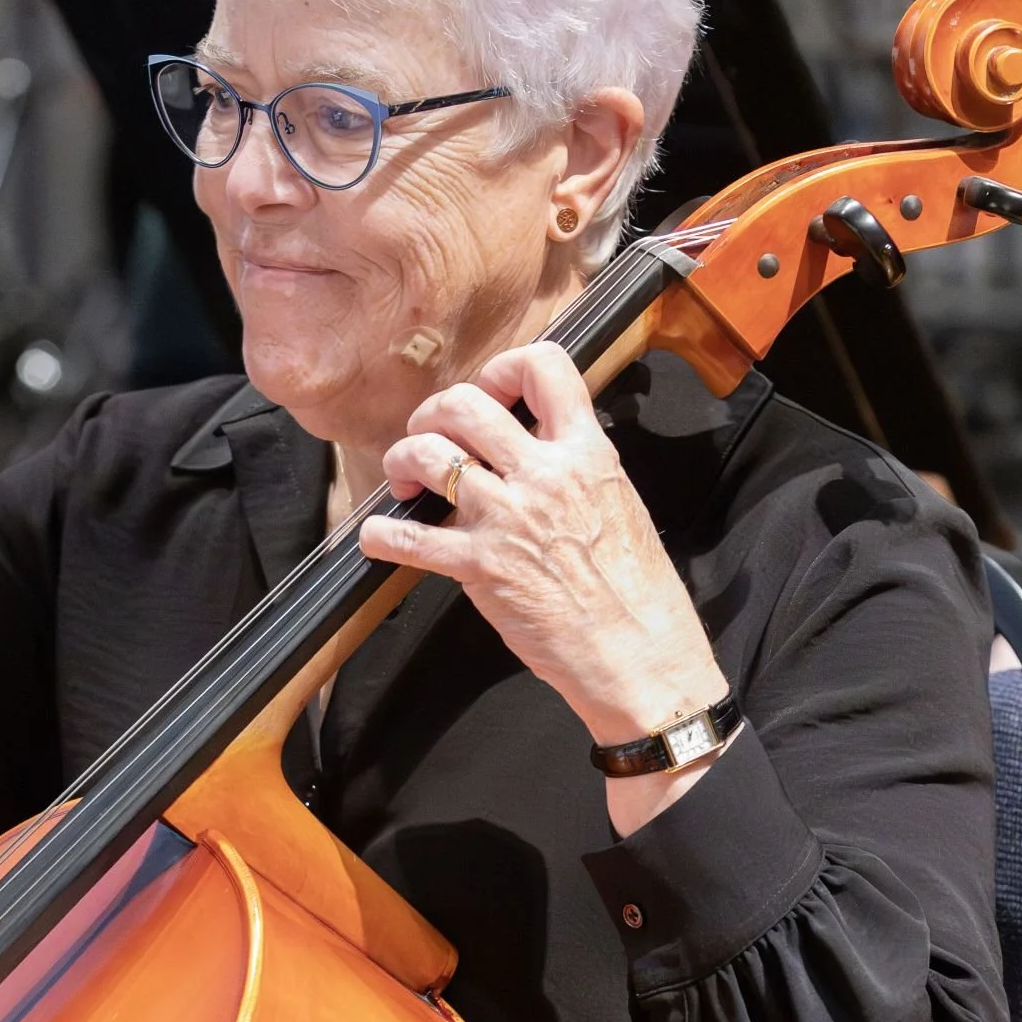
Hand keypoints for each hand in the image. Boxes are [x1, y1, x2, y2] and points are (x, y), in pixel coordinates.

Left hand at [358, 342, 731, 832]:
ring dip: (404, 460)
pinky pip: (409, 538)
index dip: (503, 369)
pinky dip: (381, 536)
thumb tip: (535, 450)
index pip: (545, 366)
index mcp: (587, 452)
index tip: (490, 394)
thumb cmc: (638, 592)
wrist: (641, 655)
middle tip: (429, 437)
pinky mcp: (480, 566)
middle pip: (465, 405)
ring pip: (429, 455)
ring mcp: (508, 518)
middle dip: (433, 413)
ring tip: (406, 482)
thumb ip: (575, 468)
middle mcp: (544, 475)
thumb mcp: (618, 503)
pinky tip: (379, 538)